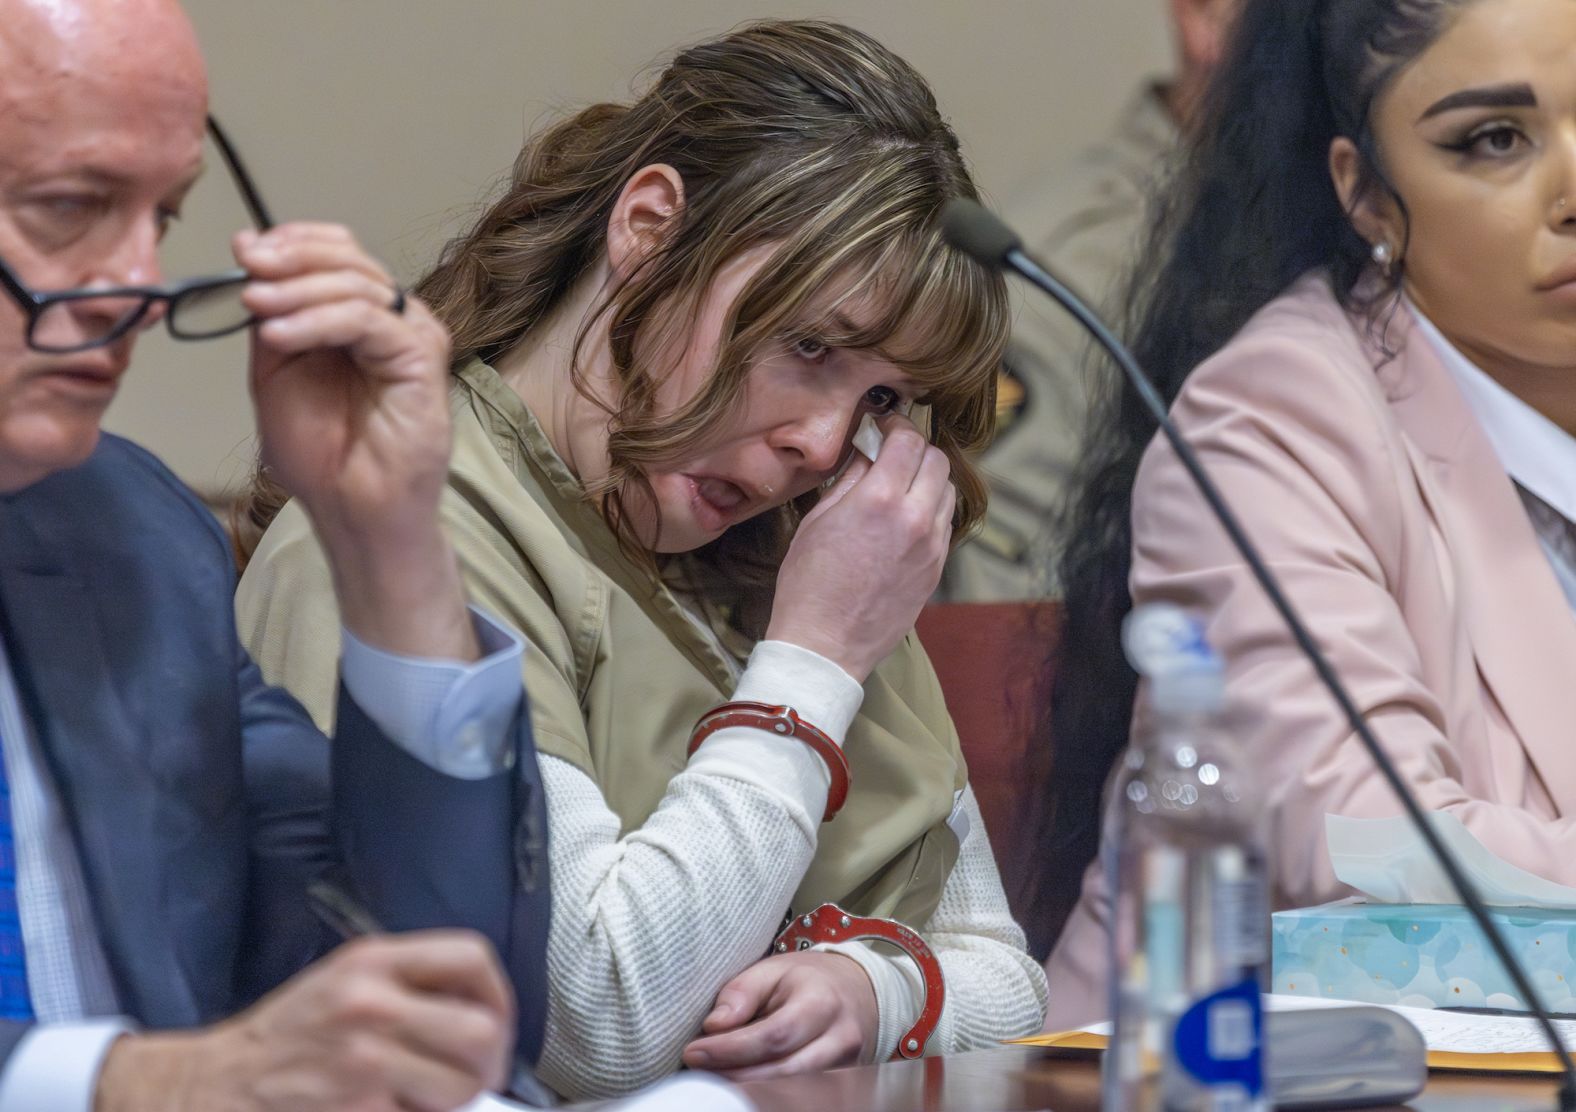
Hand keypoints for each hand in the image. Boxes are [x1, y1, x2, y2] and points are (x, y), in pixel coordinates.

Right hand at [94, 931, 513, 1111]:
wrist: (214, 1084)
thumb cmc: (286, 1036)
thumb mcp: (345, 980)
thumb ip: (410, 983)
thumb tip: (482, 1012)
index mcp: (372, 961)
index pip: (471, 958)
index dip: (499, 993)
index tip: (495, 1020)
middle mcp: (369, 1005)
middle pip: (481, 1030)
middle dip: (488, 1062)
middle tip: (474, 1076)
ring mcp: (362, 1063)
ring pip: (459, 1088)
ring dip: (453, 1102)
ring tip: (424, 1099)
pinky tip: (393, 1111)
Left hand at [236, 223, 475, 659]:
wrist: (352, 509)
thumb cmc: (321, 453)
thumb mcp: (275, 368)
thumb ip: (271, 312)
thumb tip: (251, 244)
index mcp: (357, 316)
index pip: (336, 251)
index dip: (293, 241)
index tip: (246, 252)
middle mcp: (390, 319)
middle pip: (348, 259)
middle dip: (292, 258)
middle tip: (249, 271)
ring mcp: (411, 336)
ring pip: (357, 285)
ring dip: (298, 290)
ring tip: (257, 308)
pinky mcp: (422, 358)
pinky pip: (369, 321)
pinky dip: (319, 321)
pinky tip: (281, 335)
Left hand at [680, 951, 877, 1081]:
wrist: (858, 992)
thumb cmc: (807, 980)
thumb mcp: (774, 969)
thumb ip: (742, 992)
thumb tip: (714, 1025)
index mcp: (822, 1003)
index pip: (774, 1036)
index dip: (730, 1050)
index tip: (693, 1052)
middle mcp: (840, 1041)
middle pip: (781, 1073)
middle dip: (733, 1077)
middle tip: (696, 1073)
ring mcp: (846, 1069)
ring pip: (791, 1095)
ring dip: (748, 1092)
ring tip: (713, 1082)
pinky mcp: (841, 1089)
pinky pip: (798, 1100)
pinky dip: (765, 1097)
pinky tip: (739, 1089)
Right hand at [766, 416, 954, 681]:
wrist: (825, 645)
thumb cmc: (809, 584)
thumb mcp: (818, 520)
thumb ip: (851, 479)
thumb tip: (869, 451)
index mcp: (880, 500)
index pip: (908, 440)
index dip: (897, 425)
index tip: (884, 427)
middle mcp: (914, 519)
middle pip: (937, 460)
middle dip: (915, 449)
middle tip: (892, 454)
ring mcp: (931, 546)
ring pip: (947, 491)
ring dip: (927, 480)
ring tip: (899, 488)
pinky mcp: (936, 569)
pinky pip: (943, 523)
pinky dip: (929, 511)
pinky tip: (903, 520)